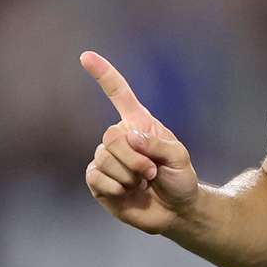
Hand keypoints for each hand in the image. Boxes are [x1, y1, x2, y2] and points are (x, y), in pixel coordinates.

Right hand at [80, 50, 198, 234]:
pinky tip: (127, 192)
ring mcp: (107, 159)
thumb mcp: (179, 157)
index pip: (119, 94)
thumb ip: (157, 143)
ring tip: (143, 182)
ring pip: (104, 159)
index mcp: (139, 124)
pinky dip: (116, 187)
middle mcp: (120, 138)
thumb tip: (128, 136)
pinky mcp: (98, 181)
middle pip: (110, 136)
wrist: (176, 211)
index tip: (86, 56)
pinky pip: (96, 177)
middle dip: (134, 158)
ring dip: (129, 175)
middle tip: (152, 172)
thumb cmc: (180, 179)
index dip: (104, 74)